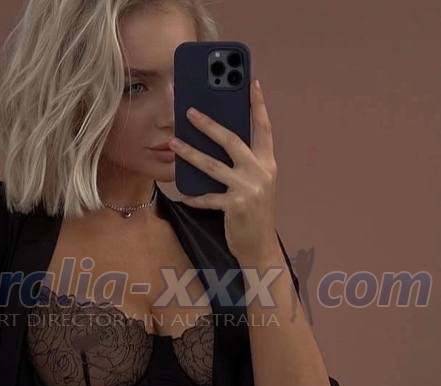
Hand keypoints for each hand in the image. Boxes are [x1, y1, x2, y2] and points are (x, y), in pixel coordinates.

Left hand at [169, 79, 281, 265]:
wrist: (260, 247)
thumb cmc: (254, 214)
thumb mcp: (256, 185)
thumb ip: (244, 164)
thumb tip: (218, 143)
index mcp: (267, 164)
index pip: (264, 128)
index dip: (258, 105)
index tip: (251, 83)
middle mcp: (260, 172)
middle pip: (231, 140)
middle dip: (208, 124)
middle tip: (189, 112)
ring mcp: (248, 189)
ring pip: (212, 165)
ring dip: (190, 153)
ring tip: (173, 143)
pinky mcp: (235, 206)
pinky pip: (206, 197)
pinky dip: (193, 196)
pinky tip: (181, 192)